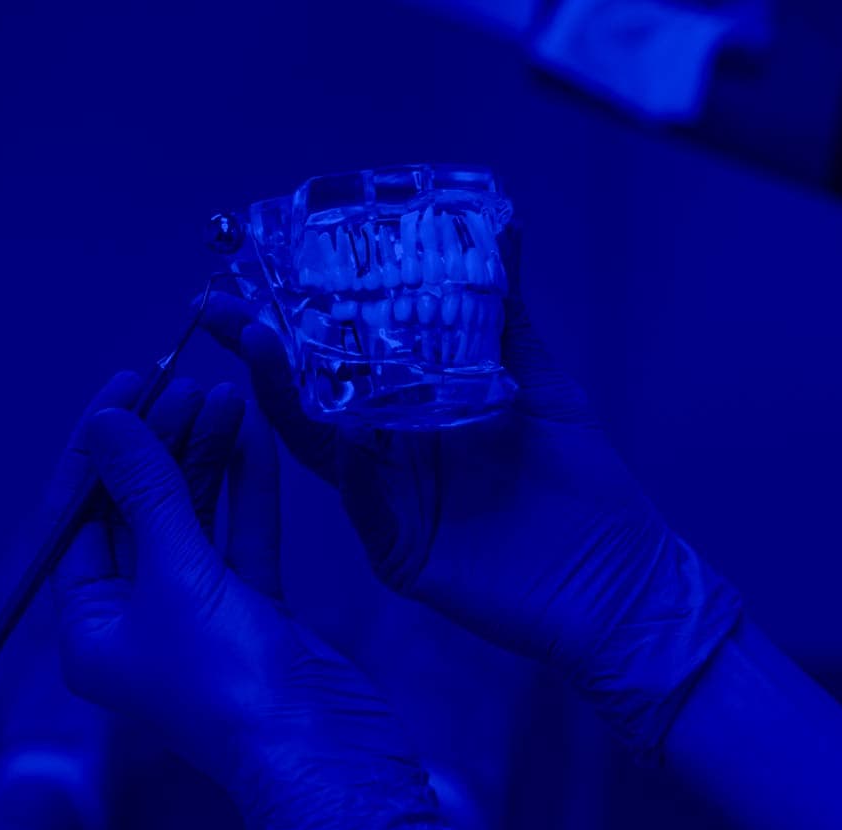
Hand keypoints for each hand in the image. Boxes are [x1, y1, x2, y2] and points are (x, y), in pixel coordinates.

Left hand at [51, 375, 457, 829]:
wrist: (322, 751)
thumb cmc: (233, 685)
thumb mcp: (178, 576)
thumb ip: (148, 493)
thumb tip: (108, 424)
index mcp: (91, 629)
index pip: (79, 519)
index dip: (102, 448)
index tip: (127, 384)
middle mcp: (139, 624)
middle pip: (139, 515)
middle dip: (162, 446)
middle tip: (186, 381)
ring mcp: (202, 621)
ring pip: (197, 523)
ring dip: (208, 461)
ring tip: (226, 395)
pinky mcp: (259, 618)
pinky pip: (244, 542)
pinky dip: (249, 494)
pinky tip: (256, 441)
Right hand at [201, 236, 741, 759]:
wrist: (622, 585)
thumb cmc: (590, 496)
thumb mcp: (547, 391)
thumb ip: (511, 322)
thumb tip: (500, 233)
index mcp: (421, 413)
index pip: (350, 359)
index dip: (306, 318)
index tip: (262, 270)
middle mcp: (397, 456)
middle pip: (314, 398)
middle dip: (261, 351)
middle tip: (218, 303)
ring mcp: (396, 505)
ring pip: (325, 448)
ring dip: (287, 399)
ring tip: (258, 345)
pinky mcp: (407, 552)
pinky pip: (368, 508)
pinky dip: (356, 472)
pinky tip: (345, 436)